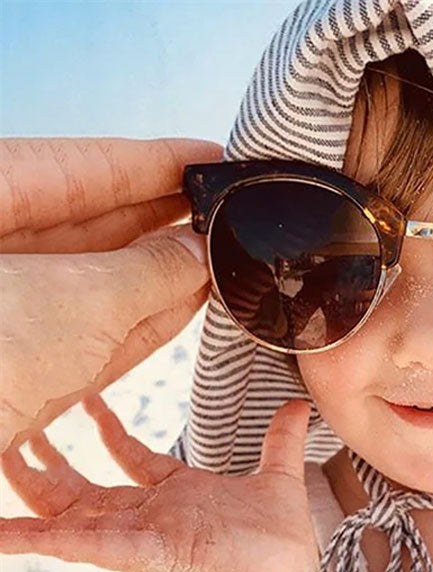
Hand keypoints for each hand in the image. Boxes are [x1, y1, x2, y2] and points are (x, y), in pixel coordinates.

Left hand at [0, 137, 222, 453]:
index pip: (75, 168)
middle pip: (88, 222)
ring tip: (223, 257)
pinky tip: (193, 299)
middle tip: (226, 210)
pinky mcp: (26, 369)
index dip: (151, 162)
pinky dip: (144, 318)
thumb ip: (148, 272)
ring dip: (162, 274)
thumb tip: (200, 252)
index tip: (208, 156)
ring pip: (96, 282)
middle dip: (162, 218)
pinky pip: (94, 331)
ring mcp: (9, 314)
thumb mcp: (76, 302)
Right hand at [0, 396, 323, 571]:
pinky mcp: (146, 551)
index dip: (111, 430)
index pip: (134, 458)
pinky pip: (86, 544)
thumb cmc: (280, 541)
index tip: (89, 400)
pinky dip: (41, 539)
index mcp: (178, 495)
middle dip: (47, 465)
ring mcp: (143, 534)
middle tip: (13, 436)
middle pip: (86, 489)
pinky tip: (3, 532)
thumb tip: (298, 407)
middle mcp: (152, 515)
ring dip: (31, 493)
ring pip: (73, 514)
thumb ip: (282, 442)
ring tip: (0, 461)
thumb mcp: (279, 478)